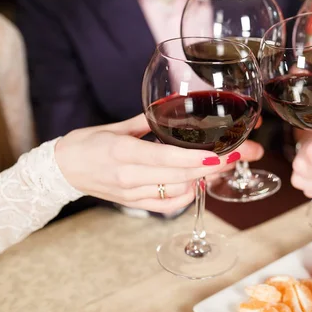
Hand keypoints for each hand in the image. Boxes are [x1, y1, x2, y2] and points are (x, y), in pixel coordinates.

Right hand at [55, 114, 263, 214]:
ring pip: (181, 191)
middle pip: (184, 175)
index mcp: (124, 151)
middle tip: (251, 153)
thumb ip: (148, 119)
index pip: (169, 157)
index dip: (201, 158)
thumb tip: (174, 107)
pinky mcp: (135, 204)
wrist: (61, 171)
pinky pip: (170, 204)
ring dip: (210, 177)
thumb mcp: (116, 126)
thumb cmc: (86, 143)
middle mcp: (131, 176)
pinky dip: (191, 192)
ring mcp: (134, 194)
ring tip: (234, 161)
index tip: (229, 152)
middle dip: (221, 164)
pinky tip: (202, 180)